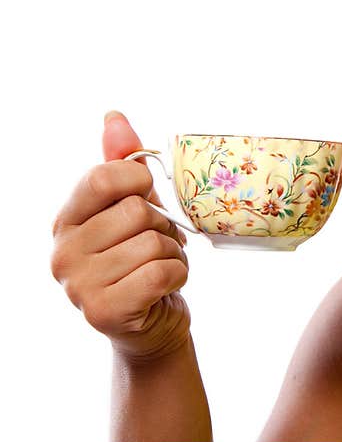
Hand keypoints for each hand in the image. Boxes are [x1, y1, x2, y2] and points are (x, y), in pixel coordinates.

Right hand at [50, 111, 191, 362]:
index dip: (141, 181)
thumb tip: (114, 117)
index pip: (104, 176)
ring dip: (173, 255)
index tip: (148, 196)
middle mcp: (62, 251)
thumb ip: (123, 164)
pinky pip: (161, 272)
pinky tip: (165, 286)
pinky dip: (178, 276)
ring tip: (160, 268)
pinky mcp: (103, 311)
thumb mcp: (134, 207)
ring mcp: (77, 285)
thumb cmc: (143, 260)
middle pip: (137, 211)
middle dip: (164, 228)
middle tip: (158, 246)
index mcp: (67, 219)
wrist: (152, 324)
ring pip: (153, 243)